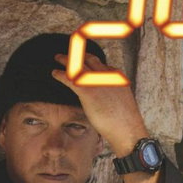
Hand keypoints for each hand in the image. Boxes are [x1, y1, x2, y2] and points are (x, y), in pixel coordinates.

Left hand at [52, 53, 162, 182]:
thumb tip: (107, 103)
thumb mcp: (121, 104)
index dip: (91, 61)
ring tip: (58, 58)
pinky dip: (61, 74)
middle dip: (78, 54)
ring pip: (78, 65)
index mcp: (117, 78)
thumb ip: (113, 97)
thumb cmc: (125, 122)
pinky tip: (54, 73)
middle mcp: (107, 75)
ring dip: (66, 60)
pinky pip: (70, 78)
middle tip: (69, 52)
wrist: (127, 130)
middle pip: (90, 59)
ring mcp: (97, 82)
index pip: (102, 65)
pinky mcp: (88, 92)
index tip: (84, 60)